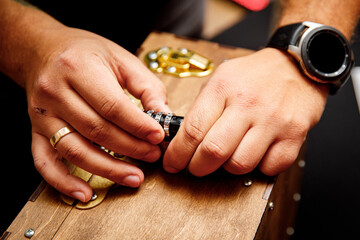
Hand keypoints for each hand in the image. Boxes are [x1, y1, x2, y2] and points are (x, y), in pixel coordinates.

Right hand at [26, 27, 168, 201]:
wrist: (42, 51)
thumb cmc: (84, 53)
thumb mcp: (121, 58)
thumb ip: (146, 86)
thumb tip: (164, 116)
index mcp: (78, 68)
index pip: (112, 106)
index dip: (137, 125)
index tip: (158, 137)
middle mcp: (56, 92)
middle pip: (96, 130)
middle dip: (130, 148)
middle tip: (152, 156)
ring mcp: (43, 115)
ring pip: (75, 150)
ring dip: (107, 169)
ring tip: (134, 177)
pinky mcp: (36, 130)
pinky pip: (45, 162)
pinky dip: (63, 182)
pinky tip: (85, 193)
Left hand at [163, 48, 327, 175]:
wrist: (297, 65)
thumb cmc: (255, 75)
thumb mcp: (221, 78)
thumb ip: (202, 106)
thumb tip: (182, 137)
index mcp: (223, 88)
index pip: (192, 130)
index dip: (177, 153)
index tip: (172, 163)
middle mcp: (247, 105)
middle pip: (213, 152)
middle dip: (197, 168)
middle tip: (194, 167)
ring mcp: (272, 121)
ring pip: (240, 164)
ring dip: (228, 167)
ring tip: (229, 156)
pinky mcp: (294, 135)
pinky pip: (270, 168)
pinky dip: (259, 167)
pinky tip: (256, 154)